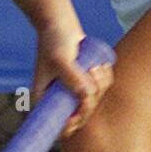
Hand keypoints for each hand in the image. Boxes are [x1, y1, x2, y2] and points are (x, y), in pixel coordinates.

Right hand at [31, 24, 113, 138]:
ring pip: (96, 100)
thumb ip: (73, 78)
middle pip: (83, 113)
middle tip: (91, 72)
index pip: (58, 125)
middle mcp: (60, 99)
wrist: (61, 26)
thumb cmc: (54, 42)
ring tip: (92, 66)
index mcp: (45, 100)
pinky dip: (105, 77)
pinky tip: (99, 65)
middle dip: (91, 95)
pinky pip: (103, 88)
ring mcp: (74, 92)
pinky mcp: (87, 82)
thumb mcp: (61, 60)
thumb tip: (86, 95)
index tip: (78, 114)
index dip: (70, 125)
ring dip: (99, 83)